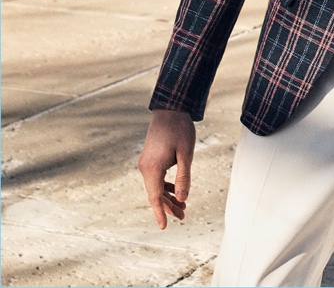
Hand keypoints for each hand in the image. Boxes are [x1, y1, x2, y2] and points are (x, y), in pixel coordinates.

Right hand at [137, 109, 195, 228]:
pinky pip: (156, 177)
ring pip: (156, 186)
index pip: (155, 197)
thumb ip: (183, 178)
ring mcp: (146, 162)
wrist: (170, 108)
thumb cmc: (180, 129)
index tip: (164, 227)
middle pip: (156, 194)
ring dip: (168, 197)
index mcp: (152, 168)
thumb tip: (183, 199)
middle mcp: (145, 167)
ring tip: (183, 207)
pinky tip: (176, 191)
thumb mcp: (186, 154)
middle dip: (169, 206)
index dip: (160, 213)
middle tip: (184, 216)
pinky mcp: (150, 158)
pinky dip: (166, 186)